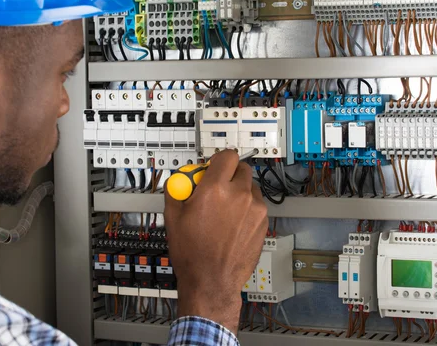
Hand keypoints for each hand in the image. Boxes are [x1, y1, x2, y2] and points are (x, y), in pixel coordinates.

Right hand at [164, 150, 267, 333]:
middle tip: (217, 188)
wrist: (211, 280)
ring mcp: (255, 209)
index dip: (218, 160)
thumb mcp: (173, 217)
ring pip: (250, 187)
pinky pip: (257, 205)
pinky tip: (233, 224)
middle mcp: (239, 195)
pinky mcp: (263, 222)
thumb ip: (177, 190)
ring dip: (239, 191)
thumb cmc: (193, 253)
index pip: (227, 156)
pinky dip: (247, 208)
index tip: (213, 166)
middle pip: (241, 168)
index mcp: (215, 189)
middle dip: (229, 174)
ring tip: (225, 211)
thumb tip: (179, 179)